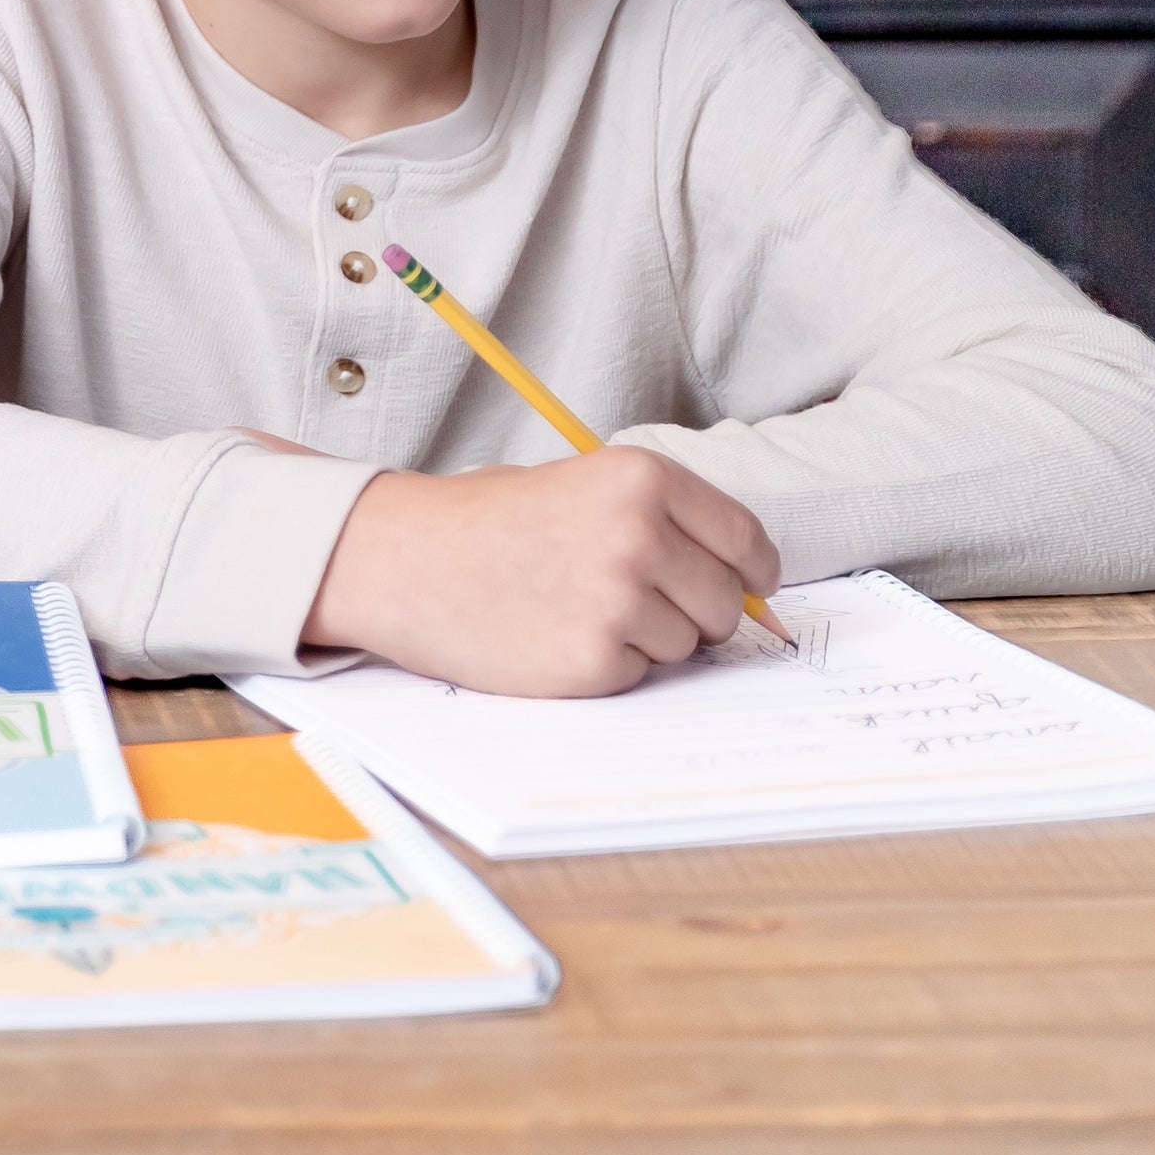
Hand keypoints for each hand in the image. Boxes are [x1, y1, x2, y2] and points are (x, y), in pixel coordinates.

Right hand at [303, 447, 781, 696]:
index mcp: (640, 479)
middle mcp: (638, 535)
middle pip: (725, 603)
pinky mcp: (593, 660)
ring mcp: (617, 601)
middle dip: (694, 610)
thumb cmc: (487, 521)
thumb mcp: (579, 486)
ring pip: (685, 645)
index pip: (746, 540)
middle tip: (630, 597)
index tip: (747, 586)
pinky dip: (608, 665)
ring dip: (646, 638)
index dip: (751, 571)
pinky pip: (640, 676)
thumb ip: (661, 524)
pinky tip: (555, 634)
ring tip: (575, 607)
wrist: (403, 557)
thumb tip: (749, 591)